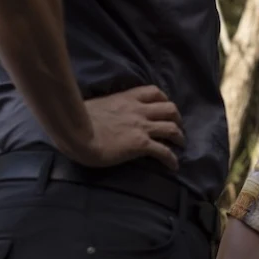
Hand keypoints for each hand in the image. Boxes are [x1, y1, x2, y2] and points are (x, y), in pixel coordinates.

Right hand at [66, 85, 185, 169]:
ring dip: (179, 137)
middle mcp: (139, 110)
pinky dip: (172, 159)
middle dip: (177, 118)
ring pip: (172, 128)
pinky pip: (164, 152)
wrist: (77, 133)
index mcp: (127, 98)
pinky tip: (173, 166)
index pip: (154, 92)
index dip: (164, 100)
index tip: (165, 108)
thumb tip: (105, 114)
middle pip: (170, 108)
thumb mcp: (97, 105)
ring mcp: (142, 127)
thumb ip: (108, 107)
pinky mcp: (141, 145)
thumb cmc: (78, 119)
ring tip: (180, 145)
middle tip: (176, 127)